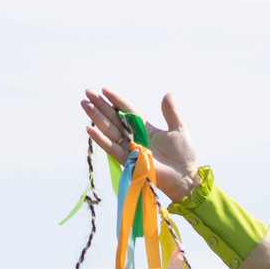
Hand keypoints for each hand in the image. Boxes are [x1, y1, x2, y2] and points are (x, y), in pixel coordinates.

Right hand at [81, 88, 198, 201]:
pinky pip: (111, 148)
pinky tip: (90, 128)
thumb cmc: (183, 156)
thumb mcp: (178, 130)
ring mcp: (129, 148)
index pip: (126, 110)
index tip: (104, 90)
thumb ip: (171, 113)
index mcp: (144, 128)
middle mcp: (134, 137)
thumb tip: (168, 93)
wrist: (184, 178)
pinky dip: (100, 139)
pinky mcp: (128, 160)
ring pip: (109, 130)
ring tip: (85, 105)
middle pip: (114, 118)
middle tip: (87, 92)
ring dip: (96, 118)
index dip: (116, 100)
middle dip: (100, 106)